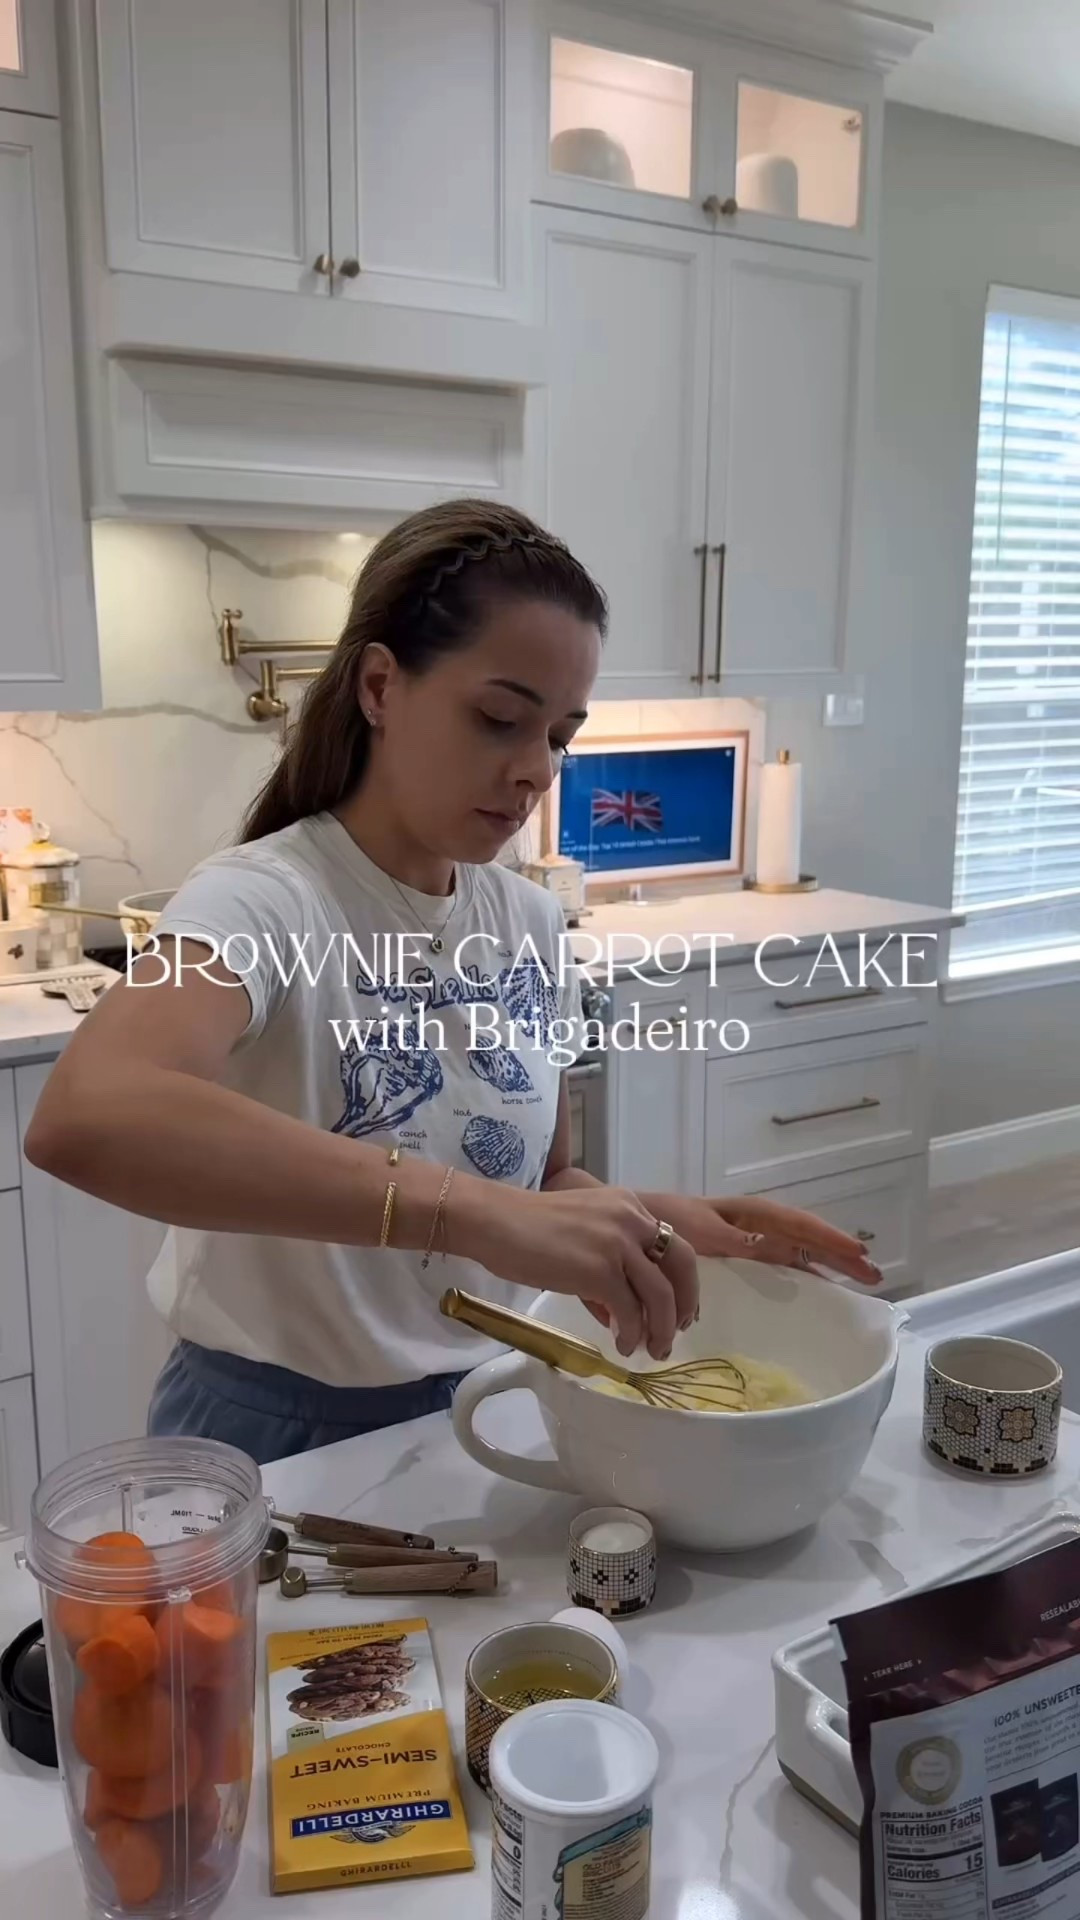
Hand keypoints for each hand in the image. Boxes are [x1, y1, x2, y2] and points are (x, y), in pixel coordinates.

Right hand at [470, 1184, 697, 1360]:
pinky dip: (631, 1334)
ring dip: (663, 1328)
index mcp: (629, 1207)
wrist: (495, 1222)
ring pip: (661, 1294)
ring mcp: (617, 1245)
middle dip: (686, 1303)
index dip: (682, 1280)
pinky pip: (630, 1311)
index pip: (671, 1243)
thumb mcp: (583, 1235)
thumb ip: (608, 1266)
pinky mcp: (599, 1271)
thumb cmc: (528, 1230)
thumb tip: (620, 1314)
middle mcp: (631, 1219)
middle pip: (682, 1263)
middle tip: (679, 1331)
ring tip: (653, 1350)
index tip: (680, 1308)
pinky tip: (621, 1346)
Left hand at [666, 1193, 882, 1286]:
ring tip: (864, 1278)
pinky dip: (807, 1270)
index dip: (830, 1240)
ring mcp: (753, 1239)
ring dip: (831, 1262)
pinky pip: (784, 1260)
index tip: (859, 1253)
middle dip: (842, 1253)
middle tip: (875, 1275)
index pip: (800, 1226)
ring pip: (802, 1249)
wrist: (637, 1222)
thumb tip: (767, 1246)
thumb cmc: (665, 1221)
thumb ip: (730, 1239)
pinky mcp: (743, 1254)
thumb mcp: (697, 1229)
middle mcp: (758, 1225)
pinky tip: (822, 1286)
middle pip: (809, 1238)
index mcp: (750, 1214)